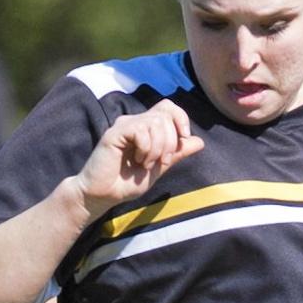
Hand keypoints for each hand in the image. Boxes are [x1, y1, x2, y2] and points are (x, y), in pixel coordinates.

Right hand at [72, 101, 203, 218]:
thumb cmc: (126, 183)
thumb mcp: (159, 168)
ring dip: (159, 148)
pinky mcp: (114, 133)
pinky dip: (146, 148)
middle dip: (172, 140)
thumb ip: (177, 154)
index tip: (184, 138)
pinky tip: (138, 160)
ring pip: (155, 122)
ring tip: (147, 164)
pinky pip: (140, 130)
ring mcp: (124, 126)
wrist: (103, 195)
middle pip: (165, 114)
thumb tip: (199, 141)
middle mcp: (134, 122)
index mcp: (145, 127)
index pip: (168, 107)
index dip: (181, 118)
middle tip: (163, 161)